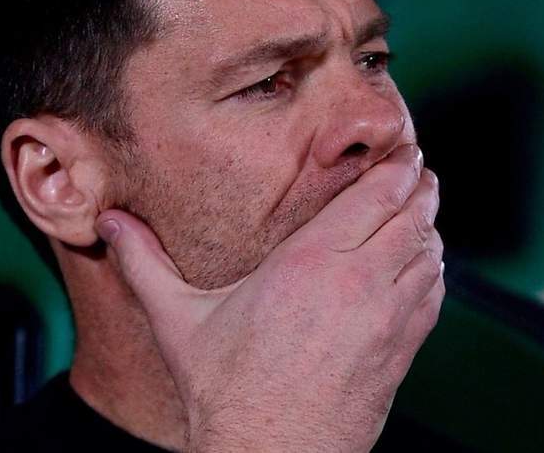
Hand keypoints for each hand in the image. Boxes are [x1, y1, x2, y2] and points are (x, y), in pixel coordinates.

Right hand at [95, 144, 444, 452]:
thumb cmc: (227, 391)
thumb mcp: (180, 321)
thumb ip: (146, 264)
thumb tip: (110, 224)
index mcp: (310, 262)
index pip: (375, 196)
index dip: (397, 170)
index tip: (405, 153)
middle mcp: (358, 282)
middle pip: (411, 215)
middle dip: (419, 187)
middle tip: (418, 171)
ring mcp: (387, 318)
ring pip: (429, 253)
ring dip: (429, 225)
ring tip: (423, 207)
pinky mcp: (401, 351)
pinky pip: (433, 294)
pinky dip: (433, 269)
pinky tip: (424, 262)